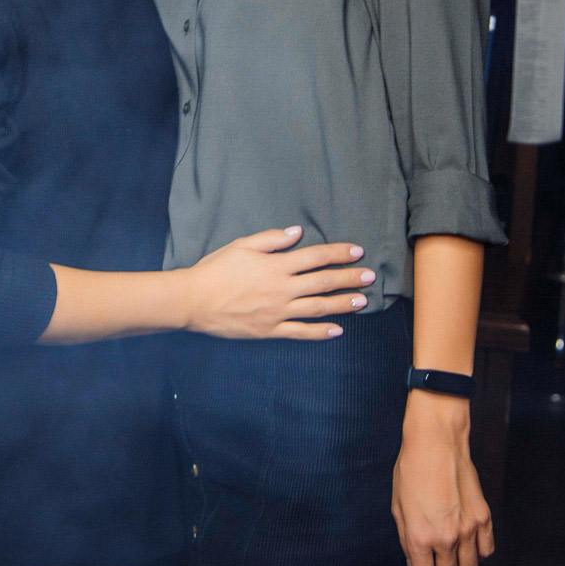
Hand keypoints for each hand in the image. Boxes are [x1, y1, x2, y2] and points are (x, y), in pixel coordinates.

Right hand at [183, 226, 374, 339]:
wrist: (194, 300)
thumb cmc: (215, 270)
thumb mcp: (241, 245)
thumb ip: (271, 239)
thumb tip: (297, 232)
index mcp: (276, 266)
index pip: (315, 257)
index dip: (338, 254)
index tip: (357, 252)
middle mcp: (282, 289)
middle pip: (323, 282)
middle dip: (349, 278)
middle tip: (370, 277)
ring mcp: (277, 312)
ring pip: (318, 308)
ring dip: (342, 304)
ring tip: (362, 301)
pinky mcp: (269, 330)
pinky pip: (301, 333)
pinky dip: (320, 333)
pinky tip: (337, 331)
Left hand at [391, 389, 493, 565]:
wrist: (436, 442)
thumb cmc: (411, 469)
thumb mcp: (398, 506)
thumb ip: (406, 539)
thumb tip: (414, 563)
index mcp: (421, 537)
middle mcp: (447, 539)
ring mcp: (469, 530)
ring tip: (450, 553)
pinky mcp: (484, 518)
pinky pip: (486, 550)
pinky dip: (477, 552)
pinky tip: (466, 541)